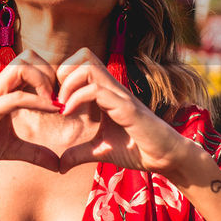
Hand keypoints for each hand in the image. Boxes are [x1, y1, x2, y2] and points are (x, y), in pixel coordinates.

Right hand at [0, 50, 65, 184]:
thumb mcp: (9, 149)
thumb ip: (33, 153)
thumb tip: (57, 165)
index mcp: (3, 89)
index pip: (30, 63)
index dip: (51, 75)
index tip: (63, 99)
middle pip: (28, 56)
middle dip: (50, 72)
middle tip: (60, 97)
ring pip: (22, 67)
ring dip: (44, 82)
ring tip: (54, 103)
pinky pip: (16, 97)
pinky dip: (38, 102)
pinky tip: (52, 111)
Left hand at [53, 48, 199, 176]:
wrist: (165, 158)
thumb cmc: (137, 149)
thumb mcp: (101, 150)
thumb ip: (80, 153)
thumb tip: (60, 165)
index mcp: (106, 93)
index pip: (82, 63)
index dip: (63, 77)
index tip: (55, 101)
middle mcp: (112, 88)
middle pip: (84, 55)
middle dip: (63, 72)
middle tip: (57, 100)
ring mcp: (119, 95)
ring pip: (89, 66)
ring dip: (68, 84)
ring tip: (62, 106)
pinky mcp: (126, 108)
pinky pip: (97, 91)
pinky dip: (76, 99)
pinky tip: (69, 113)